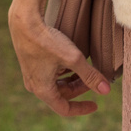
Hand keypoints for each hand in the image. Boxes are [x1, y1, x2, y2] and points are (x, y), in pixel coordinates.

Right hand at [9, 0, 110, 117]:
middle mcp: (35, 85)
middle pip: (62, 95)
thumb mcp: (73, 59)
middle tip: (94, 78)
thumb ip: (90, 75)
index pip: (64, 109)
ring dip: (72, 79)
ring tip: (85, 68)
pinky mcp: (32, 63)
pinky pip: (50, 74)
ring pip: (57, 84)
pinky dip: (63, 71)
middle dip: (80, 88)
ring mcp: (32, 74)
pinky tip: (71, 61)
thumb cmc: (47, 41)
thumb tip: (105, 90)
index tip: (95, 104)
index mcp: (43, 90)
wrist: (24, 21)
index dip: (82, 108)